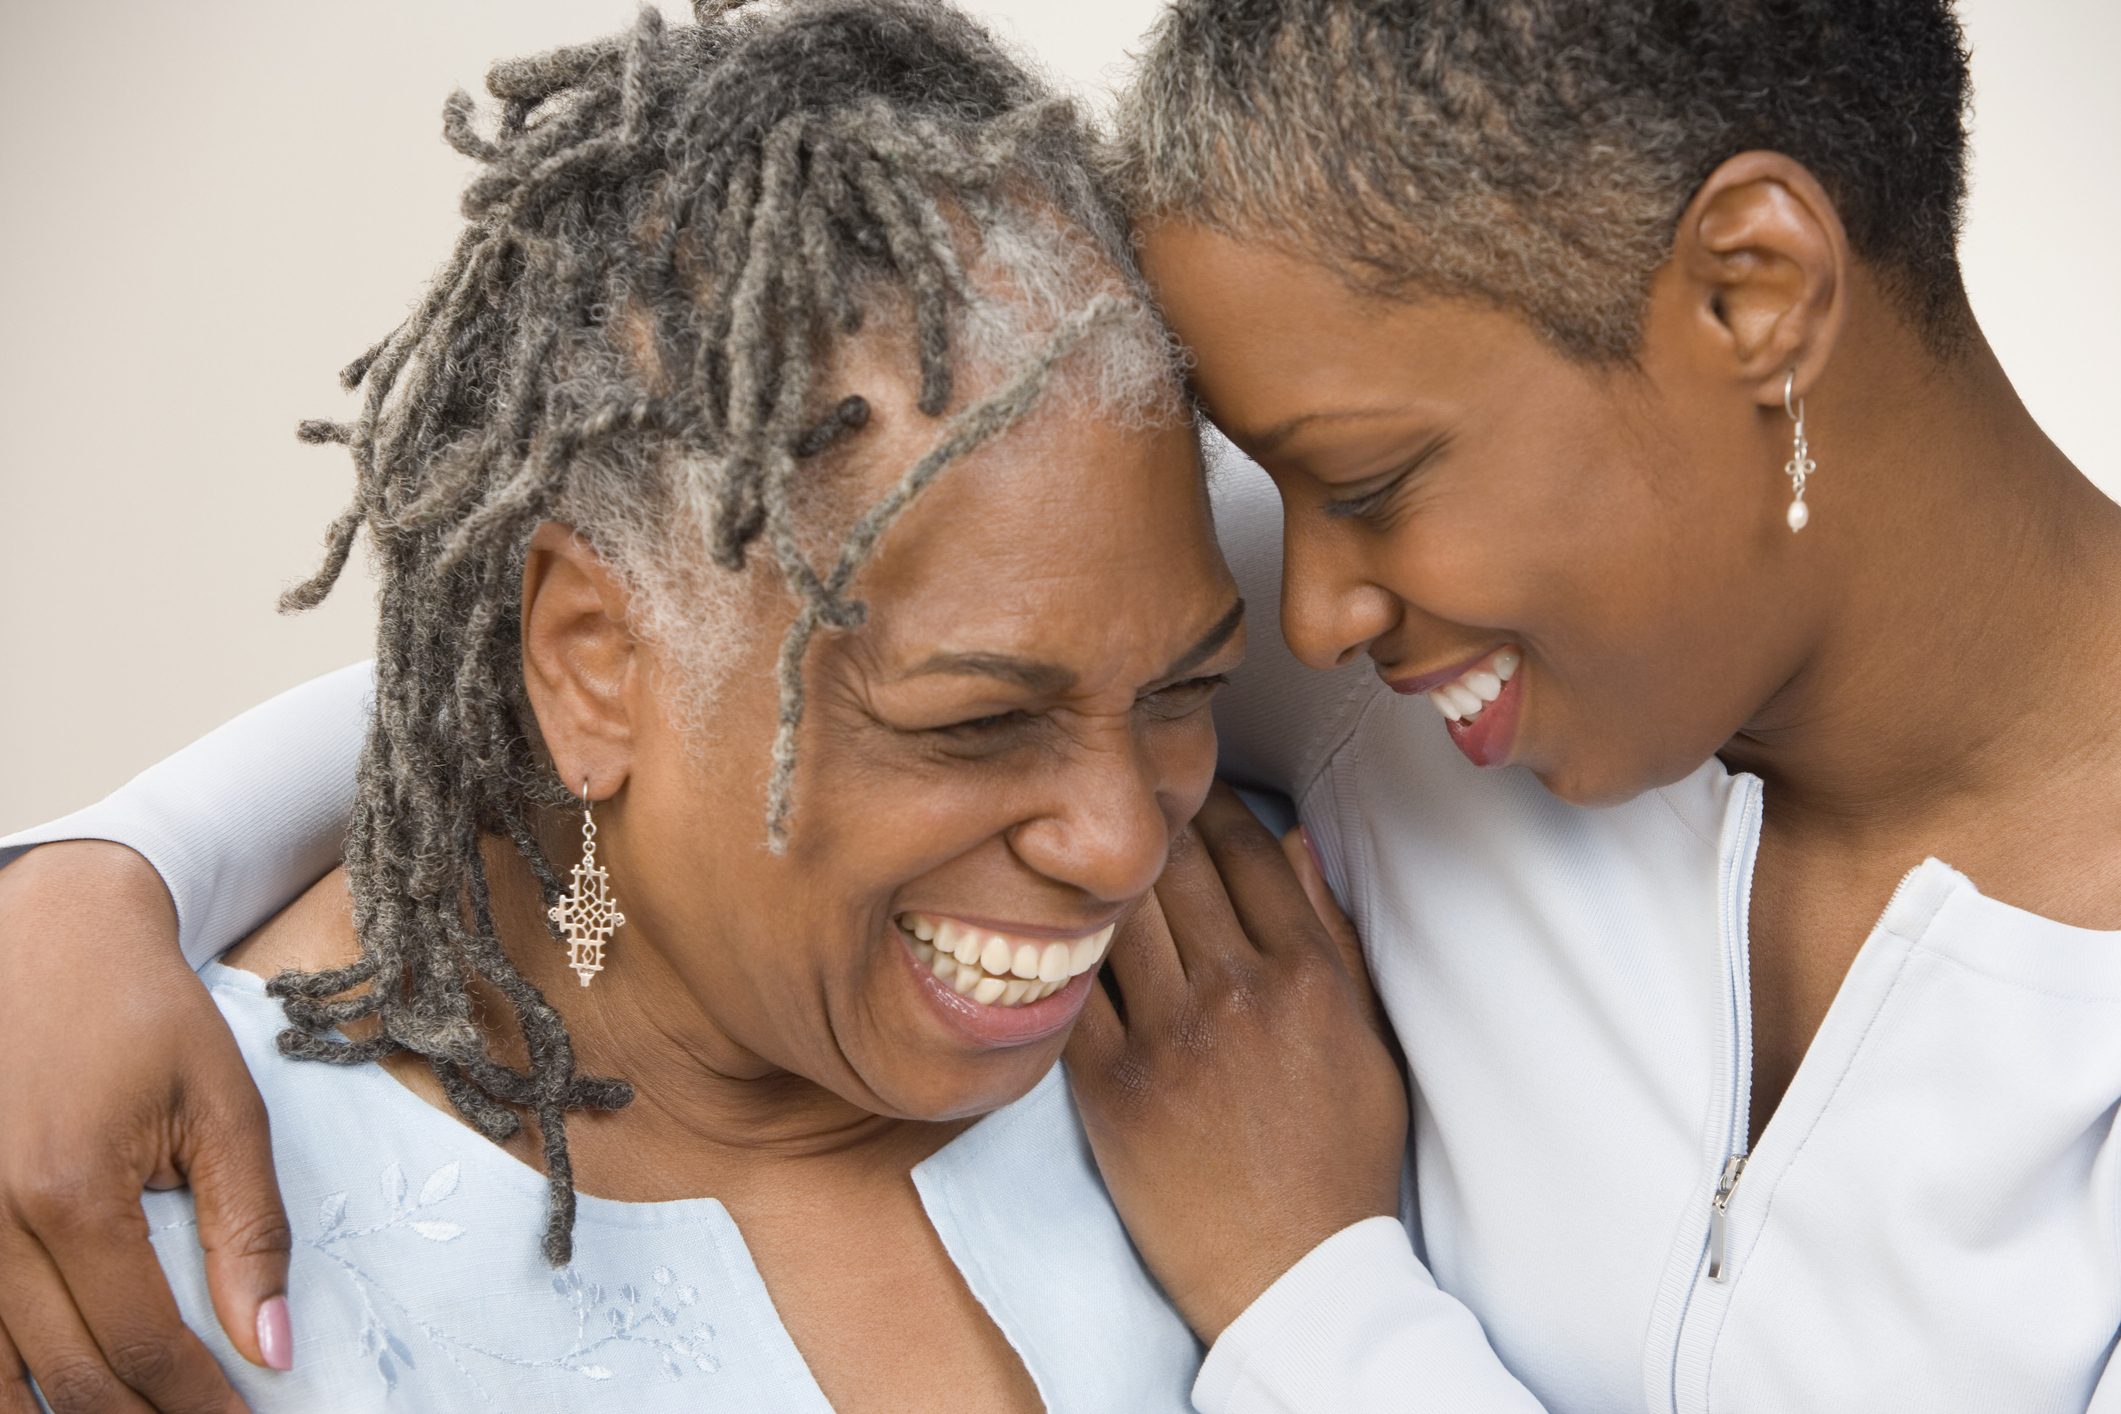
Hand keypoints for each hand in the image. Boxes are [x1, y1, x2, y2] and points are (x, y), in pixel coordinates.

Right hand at [0, 842, 287, 1413]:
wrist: (51, 937)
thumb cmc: (145, 1015)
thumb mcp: (225, 1109)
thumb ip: (251, 1232)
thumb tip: (273, 1346)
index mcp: (70, 1190)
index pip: (141, 1343)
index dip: (196, 1402)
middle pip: (63, 1379)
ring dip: (62, 1413)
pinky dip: (5, 1377)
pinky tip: (52, 1392)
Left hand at [1066, 784, 1407, 1343]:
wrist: (1292, 1274)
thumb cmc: (1339, 1159)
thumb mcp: (1368, 1038)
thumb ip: (1334, 933)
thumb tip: (1295, 842)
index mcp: (1309, 975)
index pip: (1248, 847)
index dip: (1211, 804)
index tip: (1188, 793)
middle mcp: (1239, 993)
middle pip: (1174, 862)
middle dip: (1148, 822)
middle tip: (1124, 808)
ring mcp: (1169, 1038)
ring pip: (1116, 912)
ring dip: (1098, 876)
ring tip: (1083, 858)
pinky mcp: (1109, 1086)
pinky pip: (1072, 988)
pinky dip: (1062, 951)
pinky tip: (1050, 931)